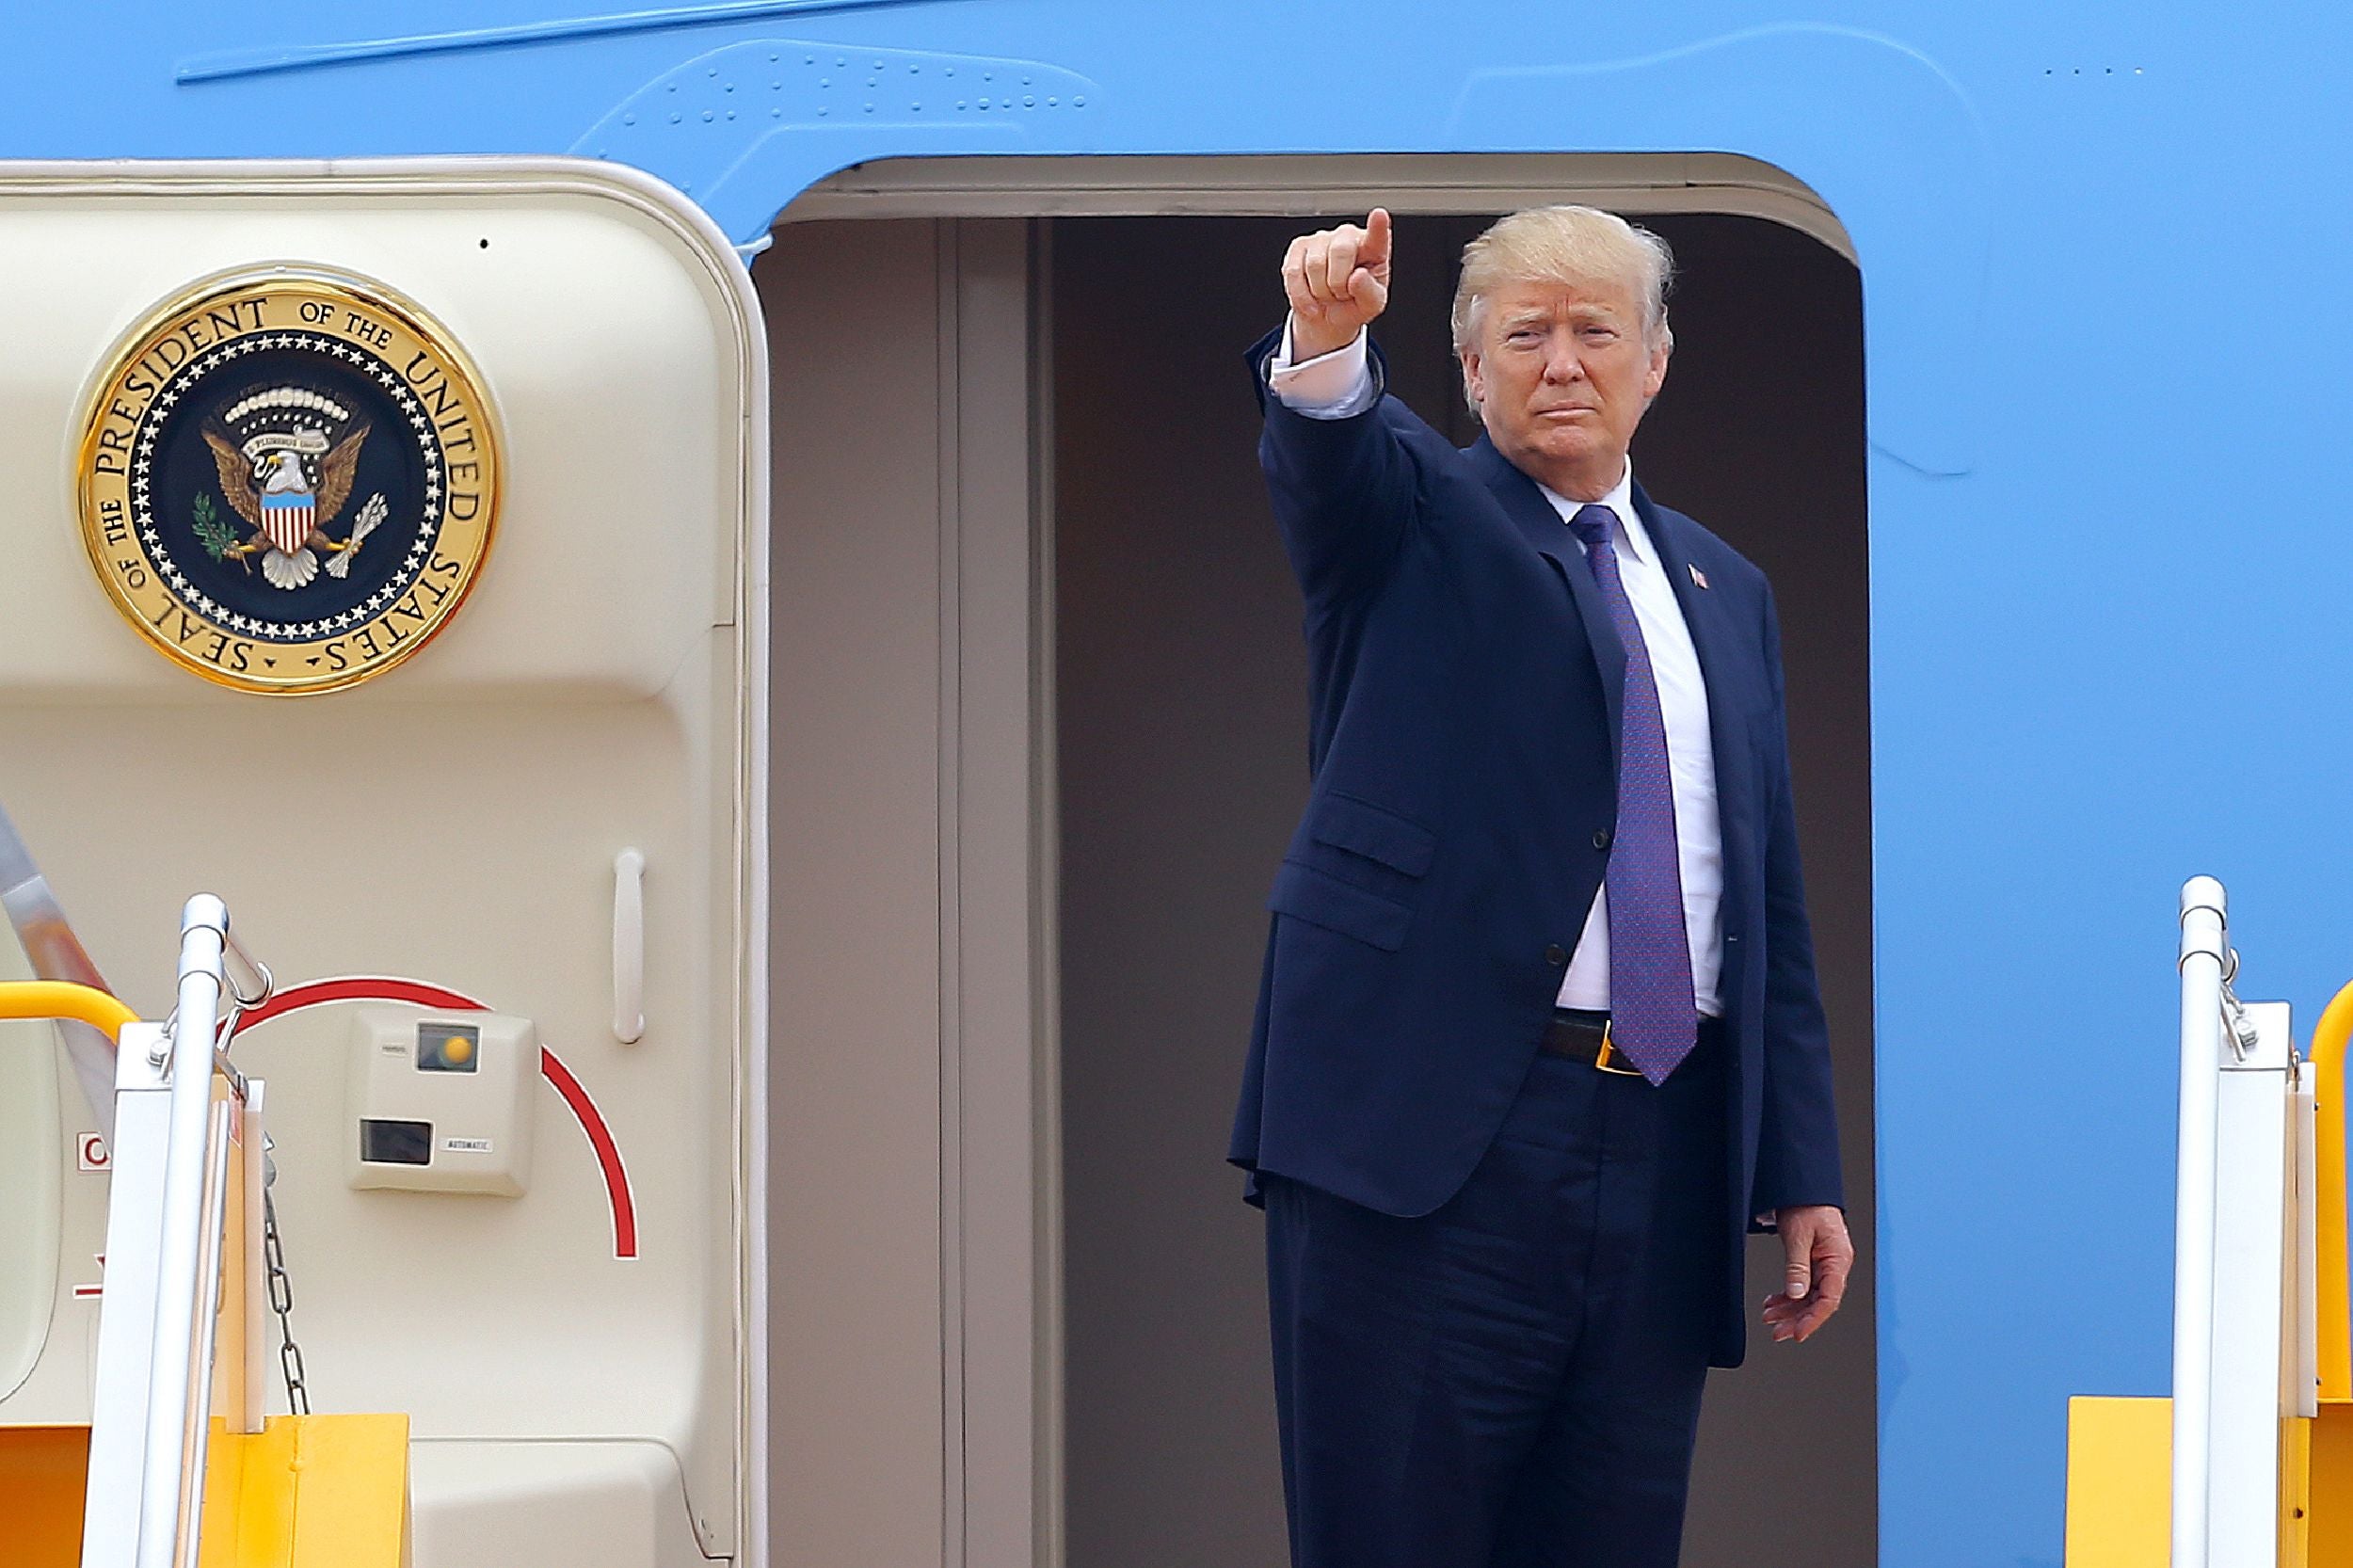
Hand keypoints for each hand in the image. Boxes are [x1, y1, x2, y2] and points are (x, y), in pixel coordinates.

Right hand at [1281, 208, 1392, 360]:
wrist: (1326, 317)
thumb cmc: (1352, 305)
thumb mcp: (1370, 306)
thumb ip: (1369, 293)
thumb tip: (1357, 277)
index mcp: (1374, 249)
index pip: (1378, 236)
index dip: (1377, 226)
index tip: (1379, 215)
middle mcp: (1348, 236)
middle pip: (1340, 251)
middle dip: (1338, 284)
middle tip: (1342, 295)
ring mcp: (1322, 238)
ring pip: (1315, 264)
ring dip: (1321, 292)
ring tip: (1328, 296)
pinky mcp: (1299, 246)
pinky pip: (1294, 272)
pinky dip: (1302, 296)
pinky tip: (1311, 303)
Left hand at [1760, 1204, 1851, 1343]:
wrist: (1802, 1186)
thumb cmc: (1806, 1204)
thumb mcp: (1798, 1236)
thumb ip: (1798, 1267)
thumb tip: (1796, 1294)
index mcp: (1838, 1260)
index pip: (1829, 1299)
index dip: (1813, 1319)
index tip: (1798, 1333)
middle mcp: (1834, 1265)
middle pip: (1818, 1302)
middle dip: (1797, 1319)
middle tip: (1776, 1332)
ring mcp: (1824, 1264)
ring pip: (1808, 1296)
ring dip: (1790, 1309)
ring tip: (1769, 1317)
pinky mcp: (1813, 1261)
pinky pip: (1803, 1285)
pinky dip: (1788, 1295)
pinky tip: (1774, 1302)